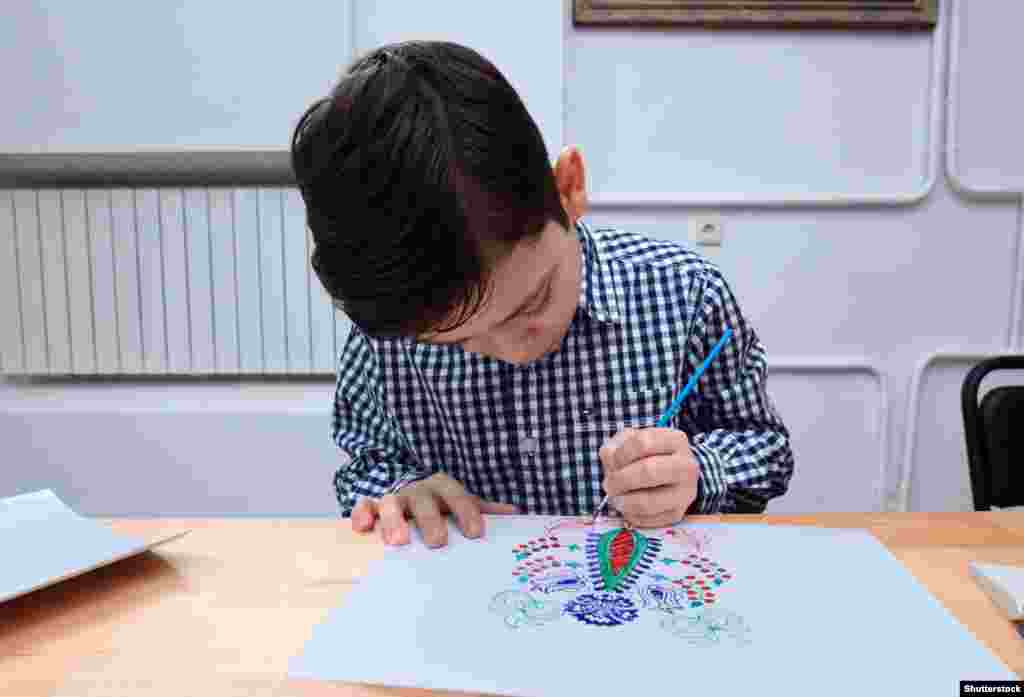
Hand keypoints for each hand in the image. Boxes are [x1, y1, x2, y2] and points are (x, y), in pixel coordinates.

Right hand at [351, 473, 518, 547]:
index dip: (466, 511)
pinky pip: (364, 505)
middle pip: (424, 499)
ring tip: (399, 541)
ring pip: (392, 501)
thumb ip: (482, 508)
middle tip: (437, 542)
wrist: (406, 492)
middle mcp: (419, 490)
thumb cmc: (438, 504)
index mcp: (443, 488)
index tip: (474, 532)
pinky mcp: (372, 506)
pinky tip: (363, 527)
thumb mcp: (459, 503)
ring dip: (395, 519)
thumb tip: (515, 513)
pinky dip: (363, 513)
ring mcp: (395, 497)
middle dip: (430, 519)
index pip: (457, 495)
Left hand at [598, 427, 698, 527]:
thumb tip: (610, 466)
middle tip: (608, 485)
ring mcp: (684, 493)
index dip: (621, 454)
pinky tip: (628, 506)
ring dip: (623, 501)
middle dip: (620, 480)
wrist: (674, 476)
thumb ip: (616, 449)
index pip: (643, 443)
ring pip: (648, 502)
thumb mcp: (631, 442)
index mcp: (676, 440)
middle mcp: (686, 466)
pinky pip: (647, 519)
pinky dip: (630, 514)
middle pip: (648, 471)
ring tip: (615, 498)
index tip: (613, 462)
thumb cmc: (647, 455)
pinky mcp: (677, 514)